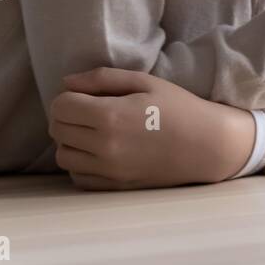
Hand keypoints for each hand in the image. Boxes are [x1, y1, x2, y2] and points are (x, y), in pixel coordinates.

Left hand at [50, 67, 254, 189]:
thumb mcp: (145, 82)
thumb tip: (67, 83)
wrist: (206, 145)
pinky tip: (100, 152)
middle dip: (67, 116)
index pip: (60, 106)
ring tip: (93, 132)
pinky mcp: (115, 187)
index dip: (68, 97)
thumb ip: (103, 78)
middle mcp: (103, 146)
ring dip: (71, 141)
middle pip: (57, 130)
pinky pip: (78, 177)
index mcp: (110, 116)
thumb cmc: (179, 108)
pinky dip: (81, 164)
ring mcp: (108, 170)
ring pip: (63, 156)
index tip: (85, 95)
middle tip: (88, 110)